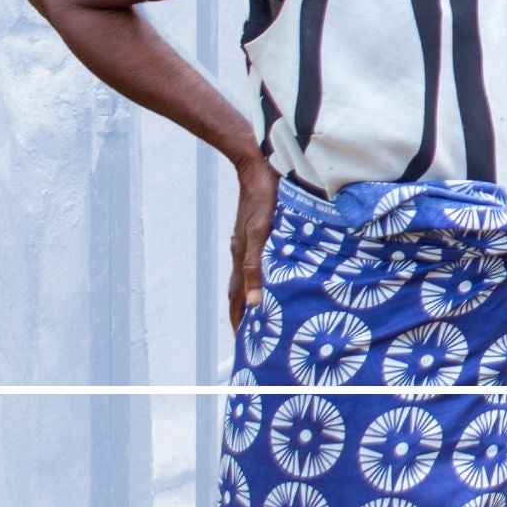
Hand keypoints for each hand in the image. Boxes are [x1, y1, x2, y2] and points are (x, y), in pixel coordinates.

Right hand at [227, 158, 281, 332]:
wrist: (258, 166)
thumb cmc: (262, 197)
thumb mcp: (261, 233)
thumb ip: (255, 266)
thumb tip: (254, 301)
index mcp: (242, 256)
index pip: (237, 297)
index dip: (240, 318)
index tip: (243, 340)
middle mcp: (242, 251)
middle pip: (240, 289)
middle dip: (245, 311)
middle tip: (252, 333)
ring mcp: (248, 240)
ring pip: (248, 274)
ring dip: (252, 294)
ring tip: (261, 310)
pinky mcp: (257, 230)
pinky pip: (255, 260)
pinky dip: (259, 274)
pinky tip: (269, 274)